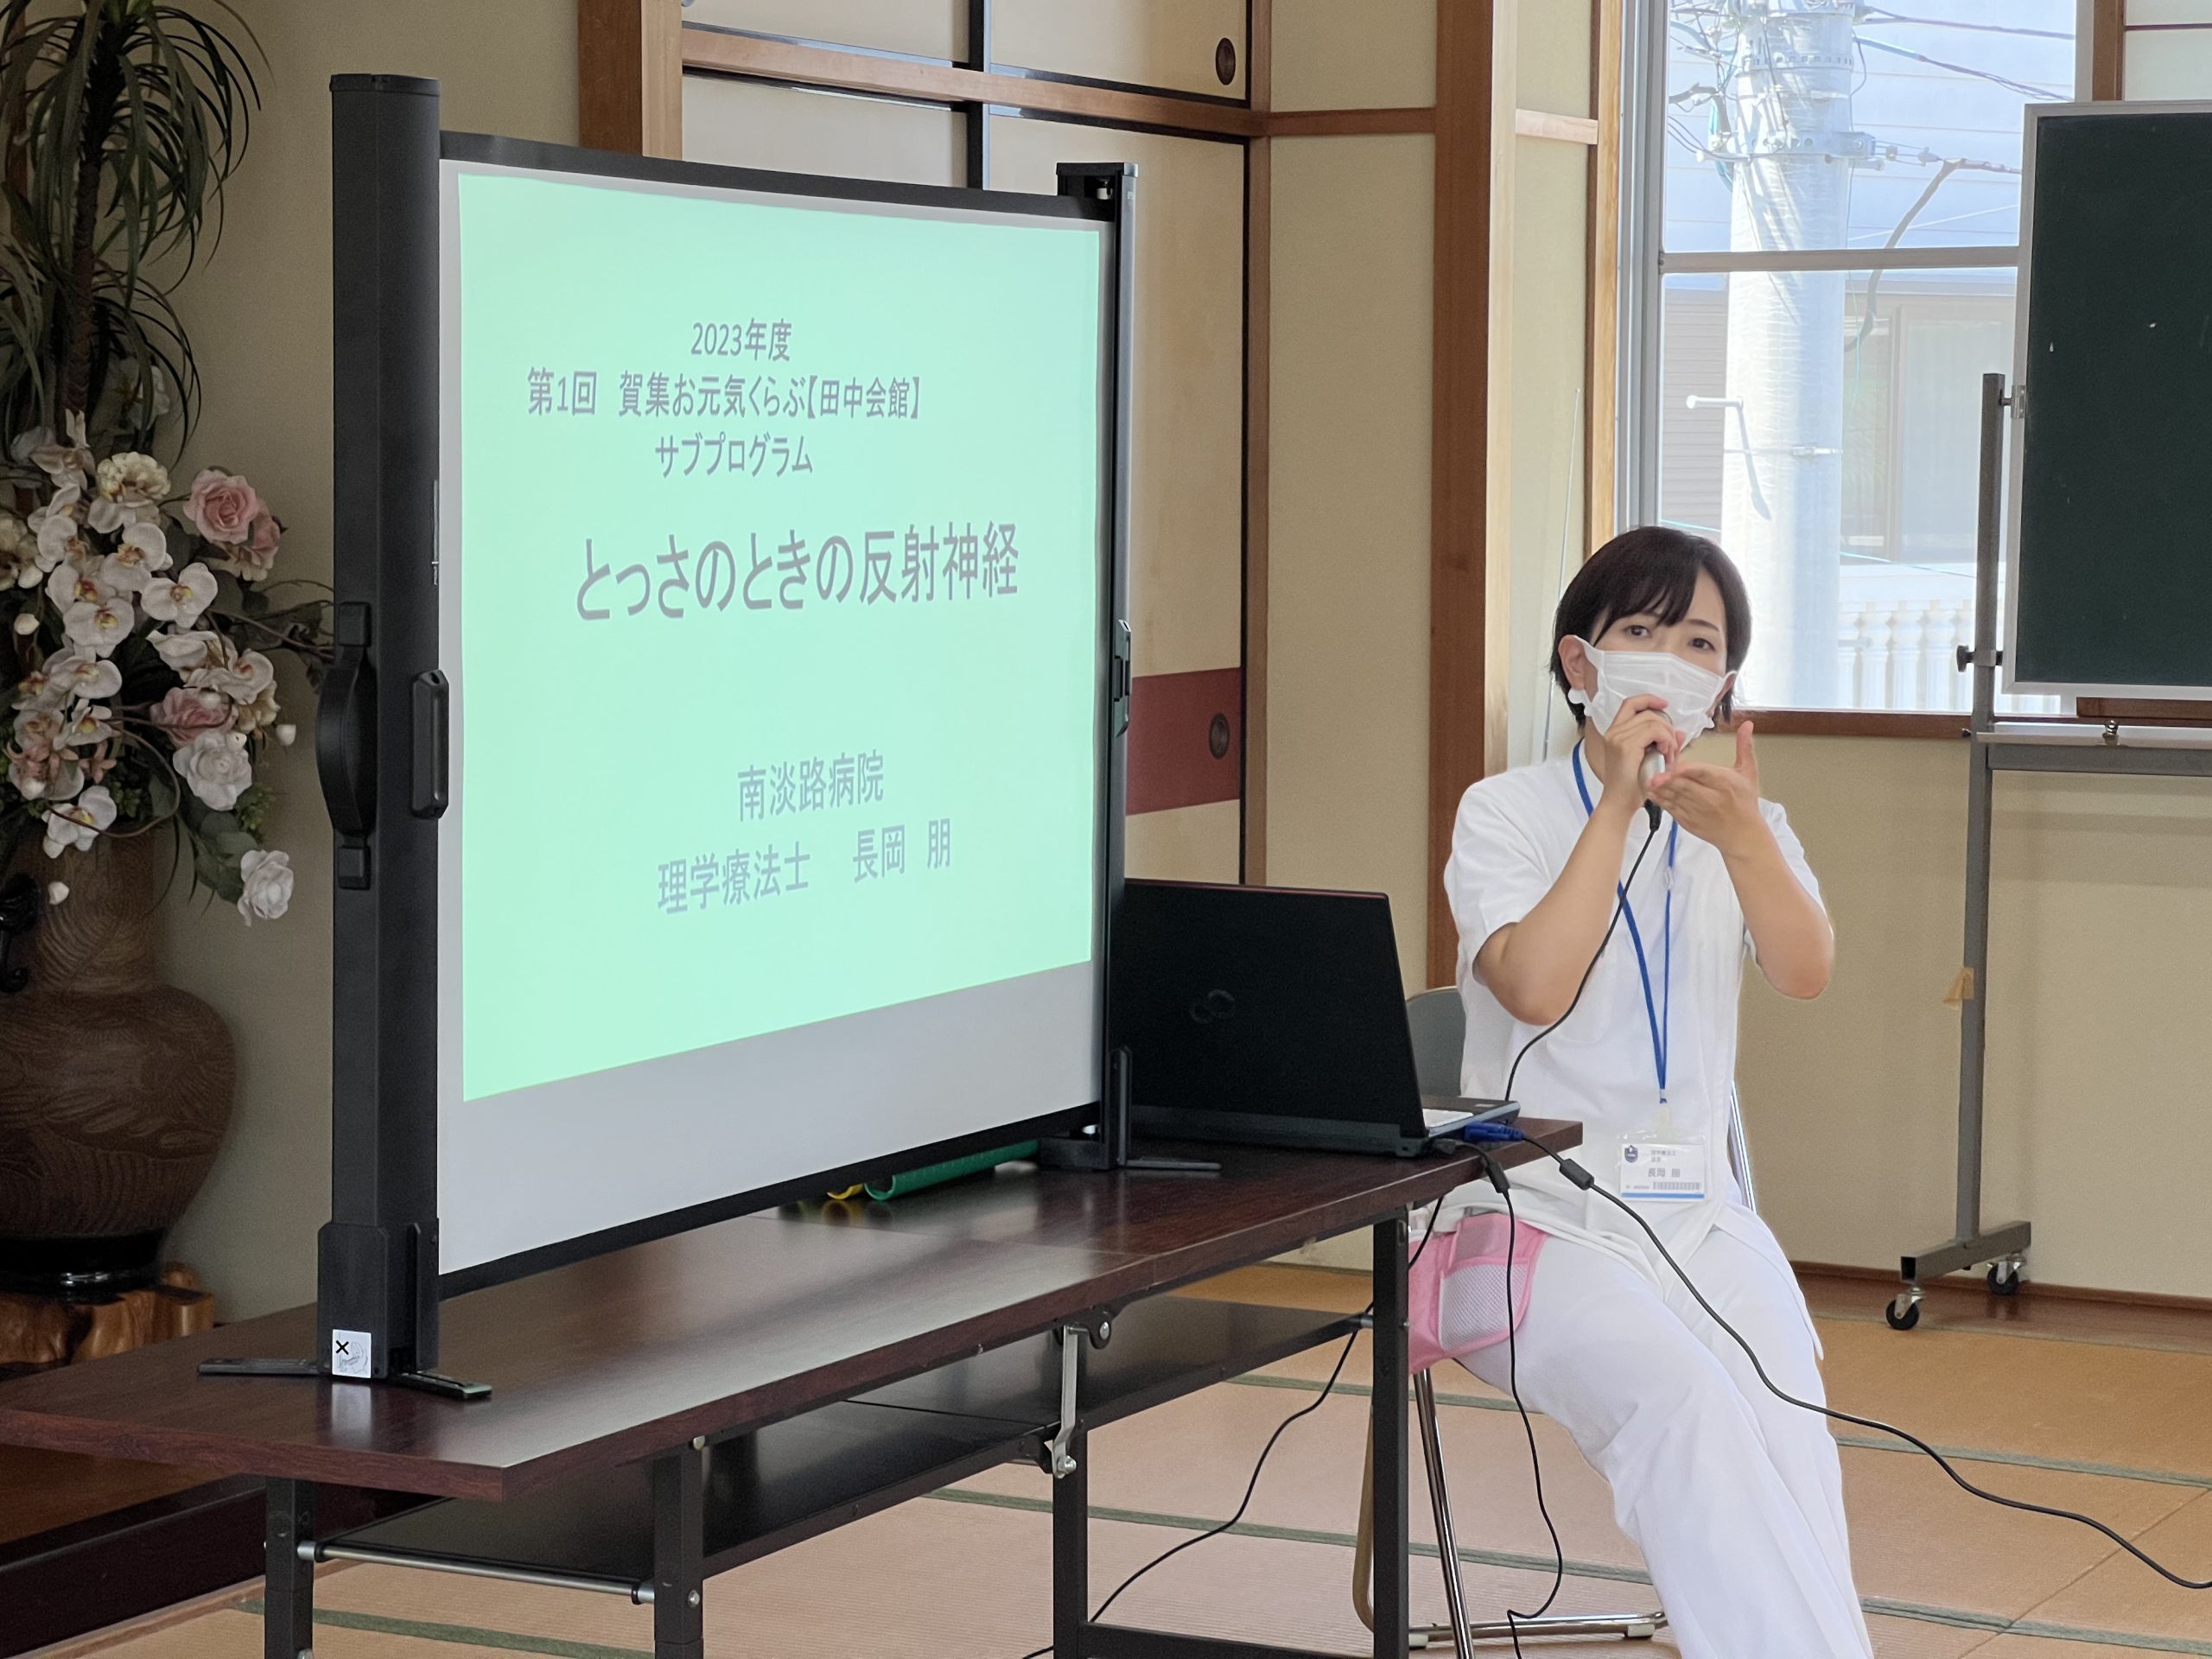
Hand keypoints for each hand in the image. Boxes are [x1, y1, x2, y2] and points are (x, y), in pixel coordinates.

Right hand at [1590, 694, 1681, 814]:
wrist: (1619, 804)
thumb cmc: (1631, 787)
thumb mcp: (1649, 760)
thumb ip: (1663, 744)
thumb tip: (1680, 733)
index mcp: (1615, 732)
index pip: (1631, 704)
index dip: (1649, 699)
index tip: (1664, 705)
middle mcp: (1614, 732)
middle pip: (1647, 713)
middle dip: (1666, 726)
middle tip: (1671, 748)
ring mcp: (1618, 738)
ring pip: (1653, 721)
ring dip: (1668, 736)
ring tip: (1669, 754)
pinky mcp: (1625, 746)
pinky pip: (1654, 731)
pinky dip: (1665, 740)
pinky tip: (1665, 754)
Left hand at [1649, 720, 1766, 856]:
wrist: (1742, 834)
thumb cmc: (1745, 802)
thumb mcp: (1748, 773)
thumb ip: (1744, 747)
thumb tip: (1747, 724)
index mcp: (1725, 783)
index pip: (1705, 774)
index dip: (1689, 770)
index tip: (1677, 765)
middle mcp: (1711, 798)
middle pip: (1686, 787)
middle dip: (1670, 780)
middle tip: (1656, 773)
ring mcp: (1698, 811)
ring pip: (1676, 798)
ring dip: (1662, 789)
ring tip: (1650, 780)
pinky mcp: (1688, 821)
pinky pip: (1672, 810)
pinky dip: (1661, 801)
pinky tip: (1652, 792)